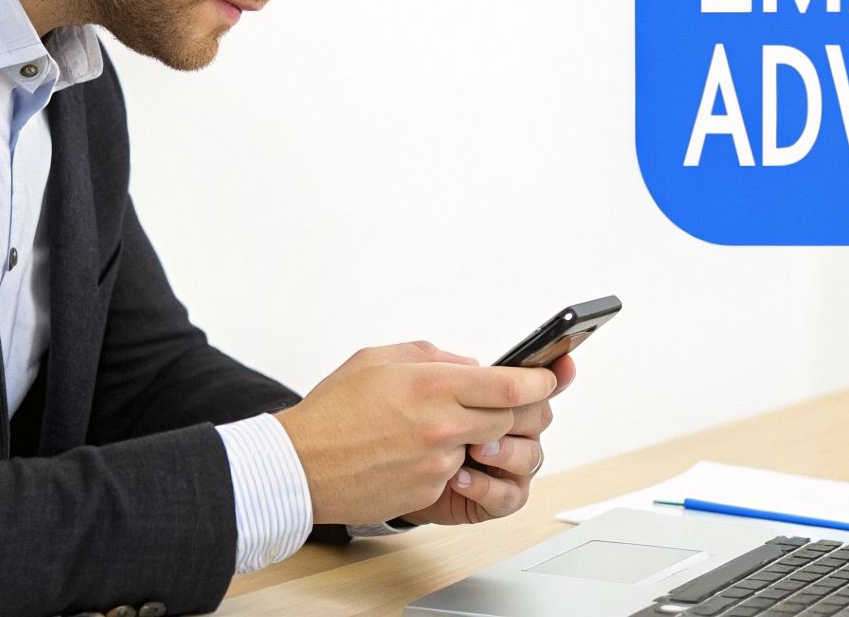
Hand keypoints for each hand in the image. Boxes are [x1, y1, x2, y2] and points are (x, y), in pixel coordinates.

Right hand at [272, 341, 558, 525]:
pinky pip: (459, 473)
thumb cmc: (334, 410)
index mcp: (433, 385)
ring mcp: (438, 463)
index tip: (550, 375)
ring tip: (458, 426)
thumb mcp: (381, 359)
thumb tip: (471, 365)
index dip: (541, 380)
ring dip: (482, 437)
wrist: (299, 466)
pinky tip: (424, 451)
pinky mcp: (429, 492)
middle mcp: (442, 425)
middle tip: (517, 401)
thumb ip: (434, 357)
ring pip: (488, 448)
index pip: (512, 384)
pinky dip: (453, 462)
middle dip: (523, 409)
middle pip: (512, 418)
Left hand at [400, 353, 576, 525]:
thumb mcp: (428, 388)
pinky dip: (486, 487)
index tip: (563, 363)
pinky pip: (509, 496)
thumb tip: (476, 365)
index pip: (539, 384)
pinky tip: (460, 478)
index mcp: (507, 402)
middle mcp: (517, 432)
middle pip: (540, 417)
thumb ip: (454, 373)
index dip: (555, 374)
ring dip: (503, 451)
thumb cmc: (416, 427)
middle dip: (517, 415)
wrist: (396, 472)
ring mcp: (512, 467)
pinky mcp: (499, 499)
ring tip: (472, 449)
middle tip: (487, 415)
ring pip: (530, 457)